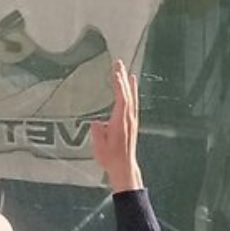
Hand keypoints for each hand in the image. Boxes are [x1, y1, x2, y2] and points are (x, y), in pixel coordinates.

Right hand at [88, 60, 142, 192]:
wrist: (124, 166)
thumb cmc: (111, 157)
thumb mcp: (99, 145)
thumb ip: (98, 132)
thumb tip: (96, 122)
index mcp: (120, 122)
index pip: (121, 100)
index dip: (119, 86)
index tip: (116, 73)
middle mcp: (128, 119)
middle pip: (127, 95)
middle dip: (123, 78)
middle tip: (119, 64)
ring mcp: (132, 121)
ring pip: (132, 98)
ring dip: (129, 85)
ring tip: (127, 72)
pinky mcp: (132, 123)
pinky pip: (133, 104)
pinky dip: (132, 94)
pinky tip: (131, 90)